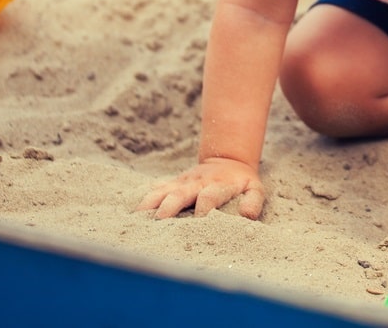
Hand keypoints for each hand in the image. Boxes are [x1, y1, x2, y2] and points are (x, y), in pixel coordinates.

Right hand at [136, 157, 265, 219]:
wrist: (228, 161)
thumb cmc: (242, 183)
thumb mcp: (255, 189)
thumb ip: (253, 202)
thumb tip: (246, 215)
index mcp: (218, 186)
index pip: (209, 197)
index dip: (204, 209)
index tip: (198, 225)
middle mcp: (197, 183)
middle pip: (180, 193)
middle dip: (170, 206)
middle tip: (159, 221)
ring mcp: (182, 182)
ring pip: (163, 190)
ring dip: (151, 203)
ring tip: (138, 218)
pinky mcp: (173, 183)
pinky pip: (156, 188)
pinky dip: (144, 198)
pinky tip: (132, 213)